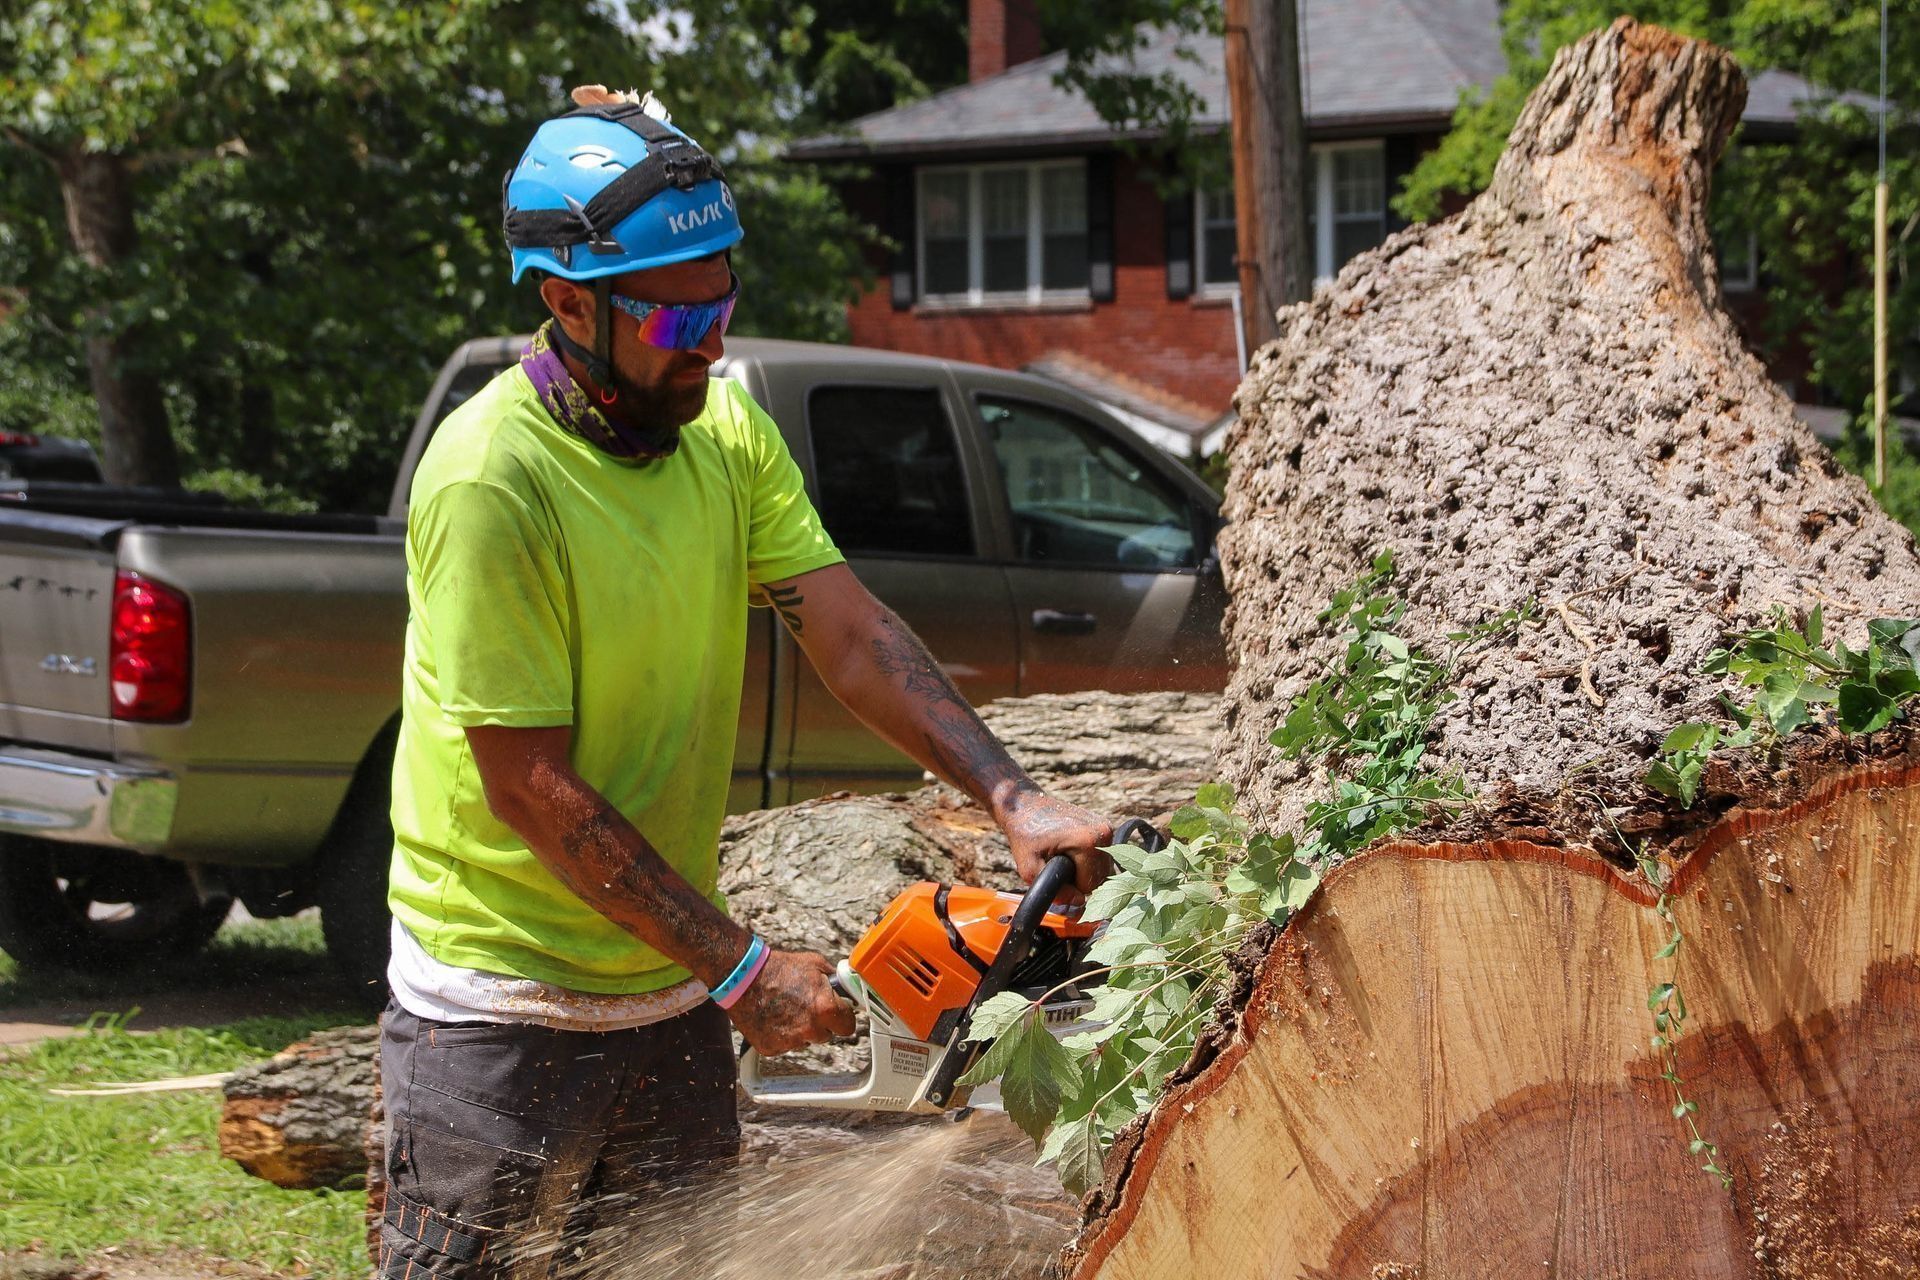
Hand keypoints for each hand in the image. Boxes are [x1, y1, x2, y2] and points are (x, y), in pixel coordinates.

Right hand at [725, 948, 856, 1056]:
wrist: (744, 977)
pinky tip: (773, 1017)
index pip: (848, 1026)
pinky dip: (781, 1035)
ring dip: (800, 1030)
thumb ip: (835, 981)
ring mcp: (791, 1042)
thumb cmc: (779, 968)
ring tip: (785, 1008)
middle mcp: (811, 1030)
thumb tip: (847, 989)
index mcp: (826, 1009)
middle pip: (826, 1035)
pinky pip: (785, 1046)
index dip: (842, 1018)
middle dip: (820, 1023)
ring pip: (805, 1041)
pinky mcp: (771, 1049)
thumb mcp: (816, 965)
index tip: (837, 1014)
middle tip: (805, 1006)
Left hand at [1000, 792, 1114, 902]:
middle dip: (1079, 879)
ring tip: (1063, 858)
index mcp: (1089, 841)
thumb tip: (1078, 902)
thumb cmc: (1025, 833)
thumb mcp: (1029, 868)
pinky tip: (1070, 852)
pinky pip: (1101, 857)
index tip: (1054, 873)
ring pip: (1103, 869)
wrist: (1025, 805)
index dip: (1071, 887)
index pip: (1090, 885)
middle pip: (1101, 878)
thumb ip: (1054, 891)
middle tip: (1057, 865)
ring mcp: (1107, 828)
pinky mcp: (1104, 827)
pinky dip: (1088, 860)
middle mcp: (1104, 833)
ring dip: (1084, 871)